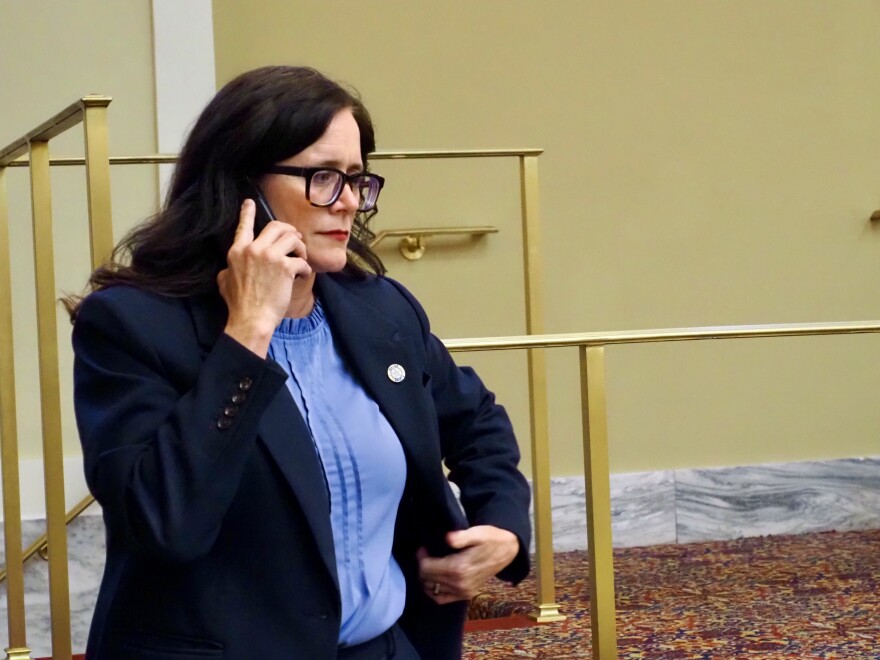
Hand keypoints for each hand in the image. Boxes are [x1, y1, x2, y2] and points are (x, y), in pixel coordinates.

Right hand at [217, 200, 310, 355]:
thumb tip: (229, 268)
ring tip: (300, 257)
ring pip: (292, 239)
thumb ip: (229, 268)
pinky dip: (305, 268)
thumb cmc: (238, 304)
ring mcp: (270, 257)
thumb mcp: (224, 281)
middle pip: (277, 226)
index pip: (243, 225)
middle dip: (289, 230)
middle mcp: (253, 249)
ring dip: (300, 247)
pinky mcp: (285, 268)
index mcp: (237, 251)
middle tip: (296, 239)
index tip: (250, 202)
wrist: (252, 319)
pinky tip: (302, 276)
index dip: (248, 212)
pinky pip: (301, 261)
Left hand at [416, 525, 519, 604]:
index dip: (421, 557)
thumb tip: (448, 538)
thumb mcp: (478, 532)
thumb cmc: (490, 539)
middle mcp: (459, 584)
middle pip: (426, 579)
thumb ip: (461, 536)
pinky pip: (441, 599)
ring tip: (430, 564)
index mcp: (459, 568)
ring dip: (426, 577)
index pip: (426, 568)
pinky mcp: (466, 595)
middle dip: (422, 566)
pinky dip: (433, 591)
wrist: (507, 551)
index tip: (423, 548)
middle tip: (426, 554)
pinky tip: (433, 580)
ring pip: (431, 589)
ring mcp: (463, 592)